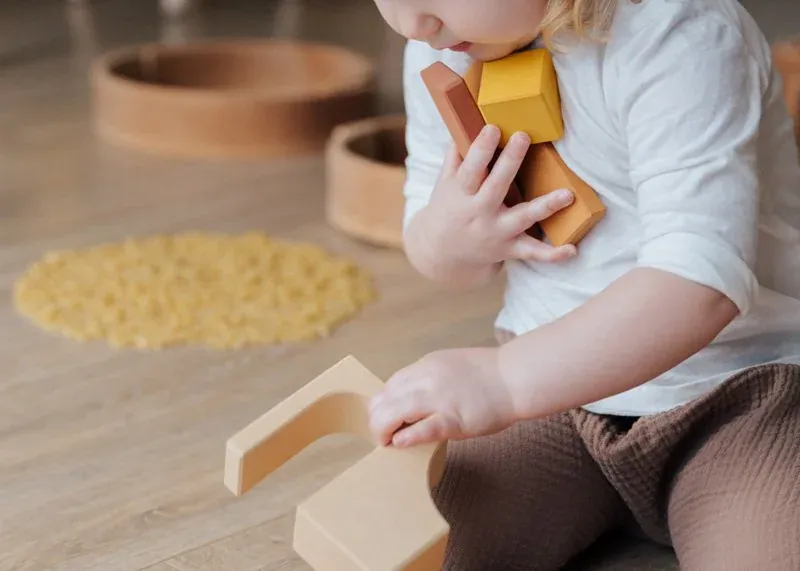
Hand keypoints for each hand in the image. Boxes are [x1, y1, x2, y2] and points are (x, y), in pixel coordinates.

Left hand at [368, 347, 518, 447]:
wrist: (516, 377)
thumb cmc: (490, 375)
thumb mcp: (451, 366)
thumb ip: (430, 379)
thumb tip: (413, 399)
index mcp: (428, 365)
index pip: (392, 383)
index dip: (382, 402)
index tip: (382, 416)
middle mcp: (429, 378)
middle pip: (388, 396)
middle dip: (377, 417)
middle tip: (379, 434)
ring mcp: (441, 397)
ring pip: (398, 410)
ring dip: (384, 427)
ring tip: (383, 442)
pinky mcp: (455, 417)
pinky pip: (425, 427)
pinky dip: (408, 435)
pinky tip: (398, 444)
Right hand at [415, 124, 577, 268]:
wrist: (442, 253)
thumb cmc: (448, 209)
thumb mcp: (444, 183)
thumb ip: (456, 156)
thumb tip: (467, 123)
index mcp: (461, 194)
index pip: (470, 168)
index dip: (481, 149)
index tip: (492, 128)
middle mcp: (479, 213)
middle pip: (496, 186)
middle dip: (509, 161)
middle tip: (523, 136)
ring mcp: (497, 232)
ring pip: (522, 218)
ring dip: (545, 207)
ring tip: (567, 195)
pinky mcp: (510, 248)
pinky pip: (532, 252)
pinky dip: (552, 254)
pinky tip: (572, 249)